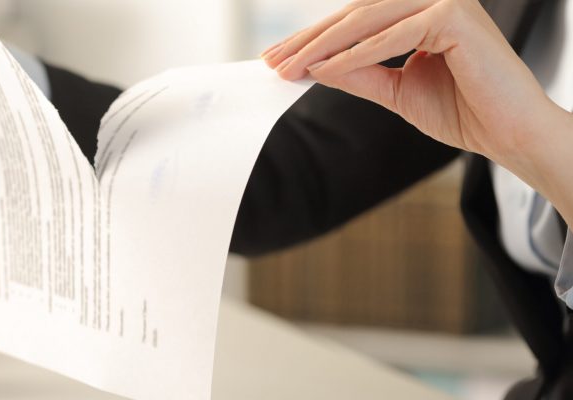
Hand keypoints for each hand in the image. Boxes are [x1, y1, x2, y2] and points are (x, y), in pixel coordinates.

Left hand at [263, 0, 572, 220]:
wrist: (509, 135)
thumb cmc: (464, 111)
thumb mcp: (396, 91)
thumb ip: (359, 74)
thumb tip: (315, 66)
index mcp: (421, 11)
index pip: (356, 21)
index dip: (314, 40)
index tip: (278, 58)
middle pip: (356, 16)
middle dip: (310, 41)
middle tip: (273, 62)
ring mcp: (447, 3)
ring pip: (368, 20)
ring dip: (325, 46)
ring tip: (291, 67)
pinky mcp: (455, 17)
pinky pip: (394, 35)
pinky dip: (358, 53)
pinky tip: (327, 69)